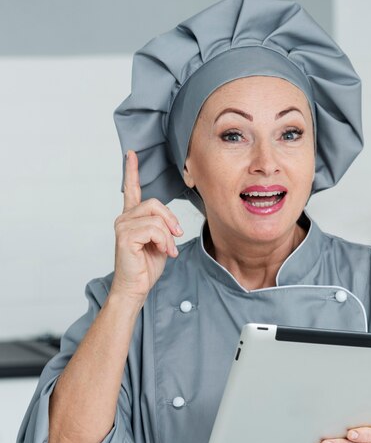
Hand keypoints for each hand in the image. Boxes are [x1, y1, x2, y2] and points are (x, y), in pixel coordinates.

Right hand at [110, 150, 182, 302]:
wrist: (135, 288)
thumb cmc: (146, 267)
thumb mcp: (161, 242)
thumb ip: (163, 227)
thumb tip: (172, 224)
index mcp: (132, 218)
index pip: (131, 190)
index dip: (131, 171)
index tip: (131, 154)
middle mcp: (124, 218)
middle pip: (155, 203)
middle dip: (171, 220)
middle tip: (176, 237)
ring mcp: (123, 226)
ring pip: (156, 218)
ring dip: (168, 236)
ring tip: (167, 250)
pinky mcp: (125, 235)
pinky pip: (154, 229)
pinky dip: (164, 241)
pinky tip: (163, 252)